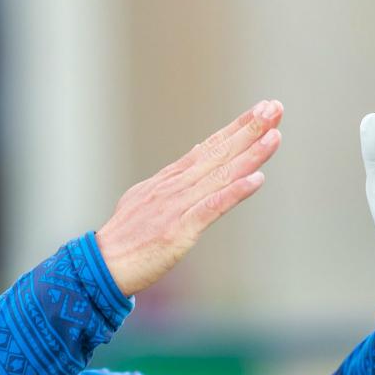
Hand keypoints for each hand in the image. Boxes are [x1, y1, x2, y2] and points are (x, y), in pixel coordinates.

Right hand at [96, 100, 283, 296]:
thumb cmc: (123, 241)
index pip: (206, 148)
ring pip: (219, 176)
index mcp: (166, 181)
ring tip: (274, 135)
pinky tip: (256, 180)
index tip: (260, 111)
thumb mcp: (143, 202)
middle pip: (217, 154)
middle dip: (248, 130)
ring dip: (249, 155)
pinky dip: (234, 192)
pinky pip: (211, 208)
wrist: (100, 267)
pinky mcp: (178, 231)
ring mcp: (176, 207)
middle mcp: (173, 187)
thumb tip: (189, 166)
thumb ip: (169, 186)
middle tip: (274, 107)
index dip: (235, 129)